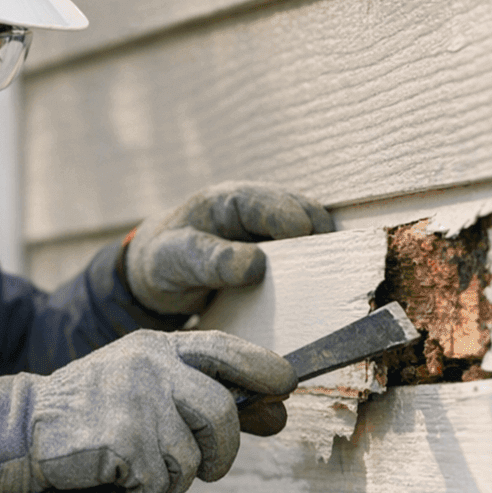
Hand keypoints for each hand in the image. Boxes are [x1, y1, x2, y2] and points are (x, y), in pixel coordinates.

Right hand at [0, 330, 295, 492]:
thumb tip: (276, 413)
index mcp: (158, 348)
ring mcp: (137, 402)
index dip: (263, 370)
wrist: (18, 428)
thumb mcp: (145, 386)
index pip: (226, 350)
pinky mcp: (123, 442)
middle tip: (202, 472)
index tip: (283, 387)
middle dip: (218, 455)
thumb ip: (202, 395)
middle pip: (220, 415)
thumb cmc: (91, 412)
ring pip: (188, 462)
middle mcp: (151, 367)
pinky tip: (115, 492)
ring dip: (166, 484)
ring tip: (135, 478)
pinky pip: (154, 487)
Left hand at [124, 181, 332, 314]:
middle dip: (318, 235)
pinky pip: (304, 258)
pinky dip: (312, 270)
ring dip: (320, 254)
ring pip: (310, 236)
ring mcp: (270, 233)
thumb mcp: (175, 259)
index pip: (266, 202)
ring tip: (328, 279)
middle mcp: (256, 211)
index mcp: (227, 201)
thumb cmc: (165, 259)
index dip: (288, 216)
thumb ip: (210, 260)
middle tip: (330, 262)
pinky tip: (316, 291)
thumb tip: (256, 264)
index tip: (305, 234)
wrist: (161, 273)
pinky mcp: (278, 256)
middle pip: (302, 214)